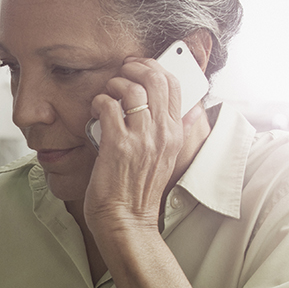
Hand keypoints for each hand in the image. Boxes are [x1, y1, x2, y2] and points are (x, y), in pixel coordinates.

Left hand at [84, 57, 202, 235]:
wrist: (127, 221)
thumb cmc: (138, 191)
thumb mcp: (167, 159)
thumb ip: (175, 133)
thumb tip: (193, 113)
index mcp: (175, 134)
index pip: (174, 85)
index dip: (154, 67)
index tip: (138, 67)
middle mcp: (162, 133)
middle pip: (156, 79)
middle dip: (135, 68)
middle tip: (121, 72)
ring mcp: (141, 139)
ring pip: (132, 89)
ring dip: (114, 84)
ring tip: (106, 94)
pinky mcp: (118, 145)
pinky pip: (108, 107)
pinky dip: (99, 102)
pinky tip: (95, 110)